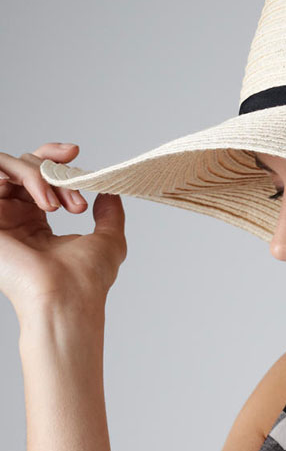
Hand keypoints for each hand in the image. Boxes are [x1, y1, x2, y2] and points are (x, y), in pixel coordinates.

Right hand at [0, 143, 125, 317]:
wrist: (68, 298)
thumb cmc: (87, 279)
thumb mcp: (108, 240)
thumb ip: (109, 213)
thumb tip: (110, 191)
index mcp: (36, 221)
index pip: (36, 174)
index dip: (52, 156)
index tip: (75, 152)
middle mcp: (12, 216)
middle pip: (23, 165)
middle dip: (55, 174)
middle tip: (76, 204)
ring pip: (6, 165)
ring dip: (41, 177)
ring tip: (60, 206)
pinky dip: (23, 177)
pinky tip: (44, 202)